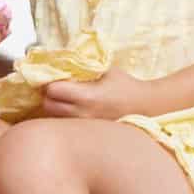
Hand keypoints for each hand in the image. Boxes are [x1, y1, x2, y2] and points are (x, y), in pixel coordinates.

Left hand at [38, 69, 153, 119]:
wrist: (145, 106)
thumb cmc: (125, 85)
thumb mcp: (104, 69)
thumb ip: (82, 67)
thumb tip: (60, 61)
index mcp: (87, 97)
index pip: (52, 91)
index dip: (49, 83)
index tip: (54, 78)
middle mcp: (83, 114)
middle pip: (48, 106)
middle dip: (48, 96)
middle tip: (56, 89)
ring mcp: (84, 126)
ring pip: (54, 118)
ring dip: (55, 108)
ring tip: (64, 100)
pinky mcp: (87, 133)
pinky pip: (66, 125)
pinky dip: (63, 117)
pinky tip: (72, 109)